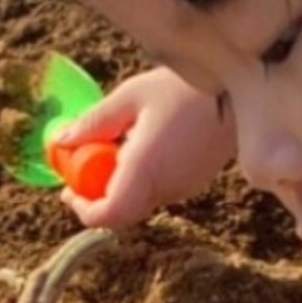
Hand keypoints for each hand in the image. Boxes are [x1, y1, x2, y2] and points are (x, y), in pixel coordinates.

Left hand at [59, 67, 235, 230]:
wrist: (241, 88)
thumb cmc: (184, 87)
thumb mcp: (130, 96)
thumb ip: (94, 123)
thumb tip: (61, 142)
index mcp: (146, 168)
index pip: (109, 214)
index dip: (83, 210)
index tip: (69, 190)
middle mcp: (167, 186)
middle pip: (122, 212)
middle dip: (96, 195)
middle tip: (82, 164)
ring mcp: (184, 188)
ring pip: (139, 202)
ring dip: (118, 185)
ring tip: (115, 145)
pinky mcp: (194, 183)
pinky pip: (157, 191)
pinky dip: (139, 179)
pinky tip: (141, 145)